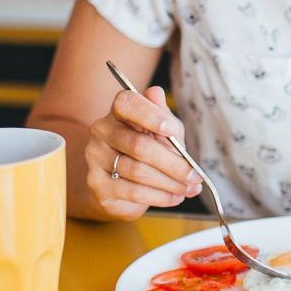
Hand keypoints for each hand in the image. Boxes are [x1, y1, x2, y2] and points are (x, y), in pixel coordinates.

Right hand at [84, 85, 202, 219]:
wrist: (121, 182)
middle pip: (139, 145)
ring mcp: (96, 157)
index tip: (172, 130)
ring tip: (189, 188)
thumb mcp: (163, 132)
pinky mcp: (96, 183)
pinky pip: (132, 191)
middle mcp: (102, 130)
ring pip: (138, 171)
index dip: (150, 115)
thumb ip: (164, 117)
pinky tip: (174, 197)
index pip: (127, 103)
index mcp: (119, 111)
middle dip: (174, 163)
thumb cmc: (148, 149)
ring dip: (170, 183)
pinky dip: (159, 196)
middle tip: (194, 175)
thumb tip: (157, 93)